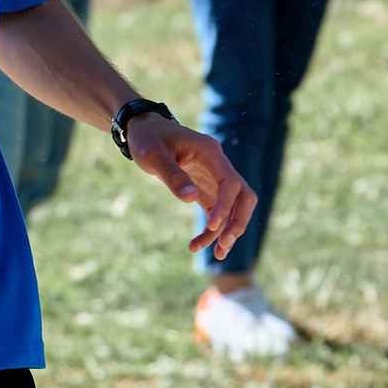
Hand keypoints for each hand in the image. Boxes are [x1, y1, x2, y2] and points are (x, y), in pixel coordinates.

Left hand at [122, 114, 255, 256]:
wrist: (143, 131)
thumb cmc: (147, 139)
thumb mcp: (153, 155)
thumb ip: (172, 176)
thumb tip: (191, 199)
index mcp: (210, 152)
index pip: (230, 181)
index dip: (226, 205)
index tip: (212, 225)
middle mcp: (218, 166)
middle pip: (243, 196)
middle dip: (238, 221)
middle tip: (224, 244)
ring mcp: (214, 179)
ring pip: (234, 208)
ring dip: (228, 231)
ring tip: (217, 255)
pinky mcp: (206, 190)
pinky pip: (216, 213)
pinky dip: (212, 231)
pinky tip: (197, 245)